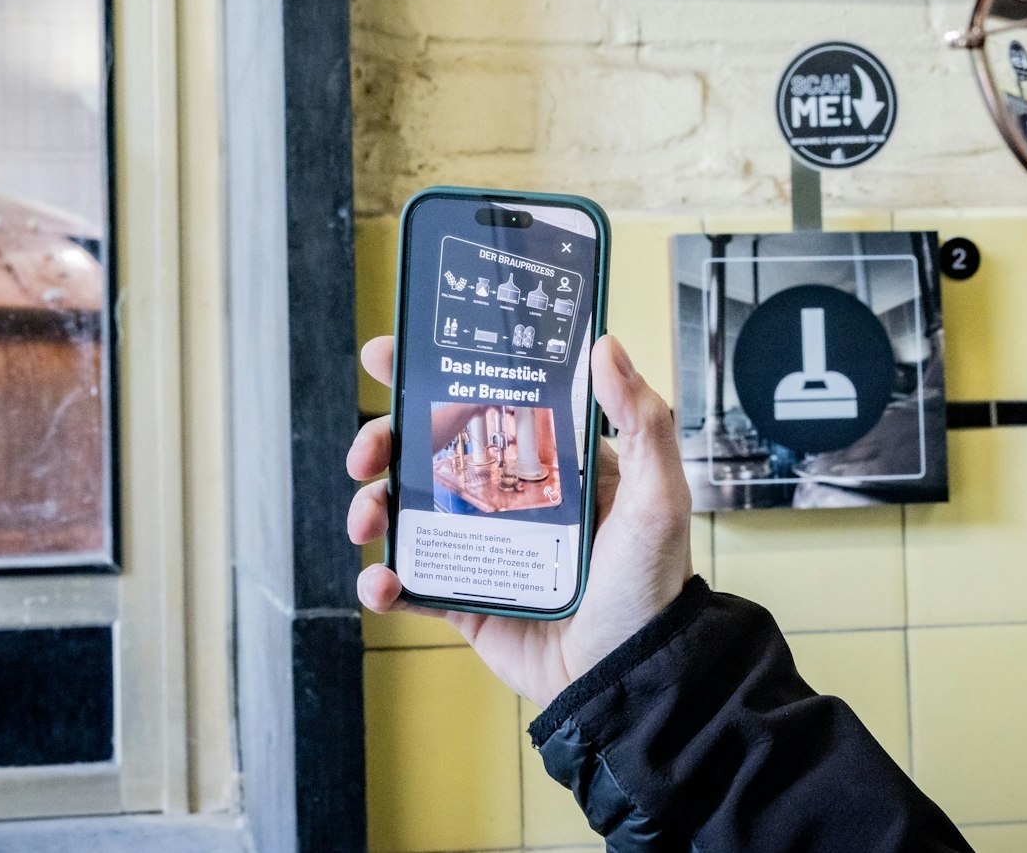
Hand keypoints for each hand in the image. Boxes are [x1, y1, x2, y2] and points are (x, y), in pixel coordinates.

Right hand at [346, 334, 692, 707]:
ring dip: (372, 507)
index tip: (388, 357)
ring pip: (406, 512)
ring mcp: (481, 547)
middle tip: (367, 451)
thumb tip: (605, 347)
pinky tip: (381, 582)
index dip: (432, 376)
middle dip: (382, 442)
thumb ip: (642, 422)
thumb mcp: (659, 497)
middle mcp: (509, 497)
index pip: (486, 401)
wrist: (630, 680)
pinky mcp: (465, 600)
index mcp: (551, 461)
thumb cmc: (652, 588)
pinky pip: (411, 583)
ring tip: (367, 521)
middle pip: (428, 451)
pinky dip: (382, 581)